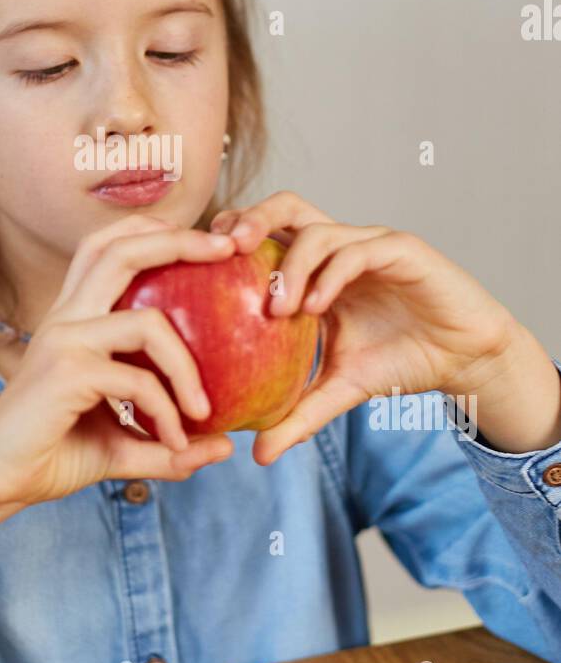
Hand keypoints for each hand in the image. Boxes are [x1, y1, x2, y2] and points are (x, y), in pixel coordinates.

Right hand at [0, 215, 238, 509]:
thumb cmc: (52, 456)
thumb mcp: (123, 445)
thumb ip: (170, 443)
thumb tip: (224, 448)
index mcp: (75, 316)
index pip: (110, 248)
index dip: (157, 232)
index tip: (209, 243)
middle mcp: (67, 316)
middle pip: (123, 249)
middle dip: (181, 241)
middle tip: (228, 249)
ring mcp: (65, 340)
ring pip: (149, 323)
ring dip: (188, 369)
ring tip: (204, 412)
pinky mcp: (67, 372)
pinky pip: (138, 382)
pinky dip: (166, 414)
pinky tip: (173, 443)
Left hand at [210, 190, 515, 464]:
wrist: (465, 359)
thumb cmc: (401, 361)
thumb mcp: (341, 390)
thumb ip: (299, 415)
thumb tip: (258, 456)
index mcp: (316, 267)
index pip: (265, 232)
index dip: (229, 236)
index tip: (197, 263)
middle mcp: (338, 245)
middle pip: (284, 206)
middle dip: (249, 219)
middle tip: (224, 250)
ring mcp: (368, 243)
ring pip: (317, 230)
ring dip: (289, 266)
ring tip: (276, 309)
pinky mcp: (401, 249)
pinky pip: (357, 250)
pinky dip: (330, 275)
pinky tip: (315, 308)